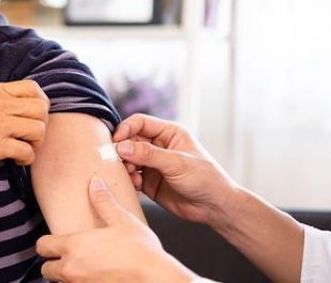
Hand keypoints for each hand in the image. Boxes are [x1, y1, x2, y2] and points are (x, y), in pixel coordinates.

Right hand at [0, 71, 48, 173]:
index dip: (40, 102)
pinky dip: (27, 158)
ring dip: (36, 142)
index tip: (33, 115)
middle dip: (41, 123)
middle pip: (41, 109)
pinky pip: (27, 151)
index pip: (33, 88)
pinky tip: (17, 159)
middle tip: (31, 134)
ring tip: (25, 146)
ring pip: (38, 129)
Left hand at [37, 176, 194, 282]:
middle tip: (67, 257)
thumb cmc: (141, 252)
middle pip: (46, 269)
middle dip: (54, 263)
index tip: (54, 242)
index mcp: (75, 246)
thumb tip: (96, 185)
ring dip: (66, 276)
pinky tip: (95, 277)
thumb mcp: (122, 220)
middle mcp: (72, 269)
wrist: (155, 279)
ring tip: (83, 267)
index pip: (42, 246)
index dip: (47, 243)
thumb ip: (104, 202)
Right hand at [114, 113, 238, 228]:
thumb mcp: (177, 163)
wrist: (215, 207)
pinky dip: (129, 179)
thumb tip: (122, 146)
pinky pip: (132, 177)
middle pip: (130, 140)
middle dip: (122, 150)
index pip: (140, 123)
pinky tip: (135, 184)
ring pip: (128, 159)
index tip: (116, 141)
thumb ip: (148, 154)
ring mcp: (153, 164)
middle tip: (117, 160)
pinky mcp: (150, 182)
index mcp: (169, 133)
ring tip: (131, 174)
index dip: (125, 129)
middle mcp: (159, 146)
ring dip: (125, 165)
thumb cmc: (205, 178)